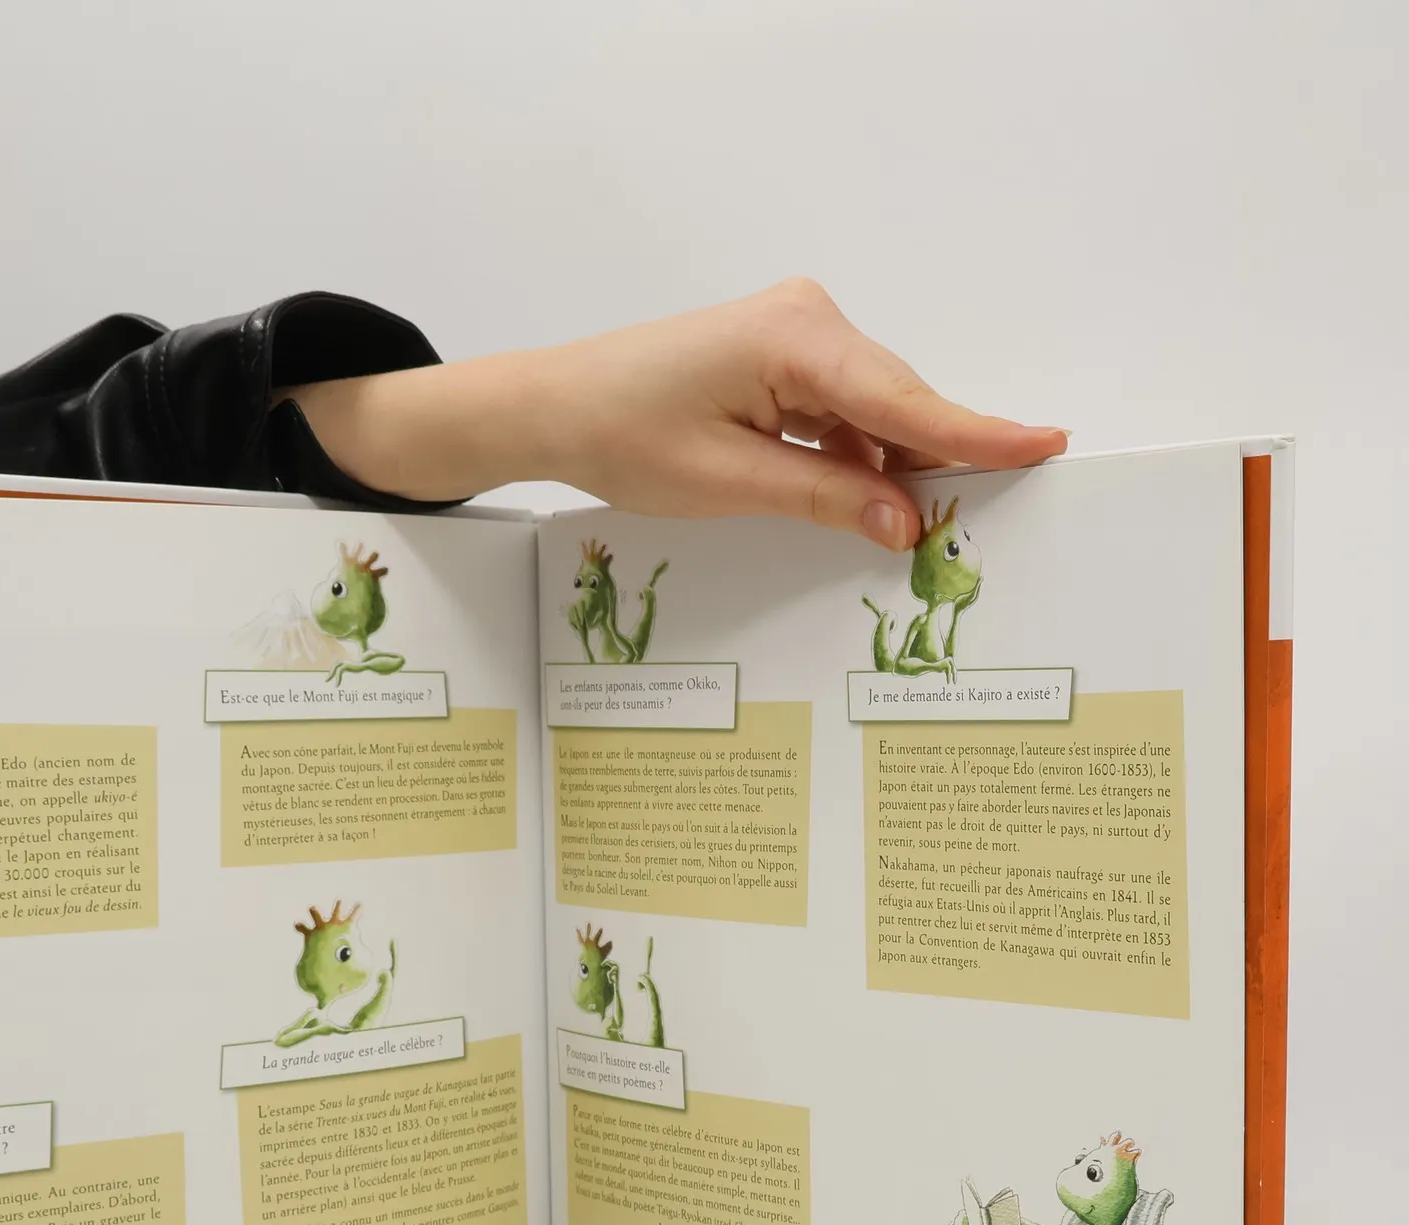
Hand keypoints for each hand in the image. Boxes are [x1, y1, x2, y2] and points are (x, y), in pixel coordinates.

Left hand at [280, 278, 1065, 550]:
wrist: (555, 404)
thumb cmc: (622, 435)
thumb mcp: (728, 483)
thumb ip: (825, 497)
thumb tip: (904, 521)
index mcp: (795, 338)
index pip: (904, 401)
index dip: (976, 432)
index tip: (1046, 444)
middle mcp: (807, 317)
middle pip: (895, 403)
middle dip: (927, 464)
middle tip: (958, 531)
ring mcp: (795, 330)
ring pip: (871, 411)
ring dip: (881, 467)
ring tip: (895, 528)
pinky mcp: (781, 352)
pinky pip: (840, 409)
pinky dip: (850, 455)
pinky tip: (853, 499)